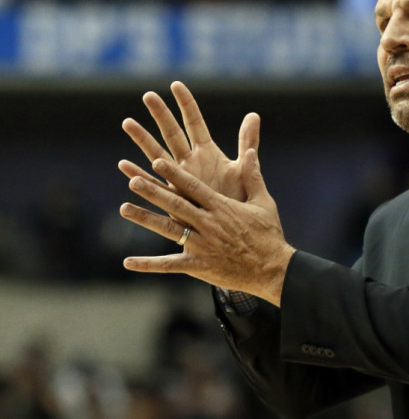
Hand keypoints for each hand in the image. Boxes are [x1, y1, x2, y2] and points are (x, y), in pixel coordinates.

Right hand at [120, 81, 257, 201]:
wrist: (234, 229)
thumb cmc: (239, 198)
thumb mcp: (242, 168)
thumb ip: (247, 142)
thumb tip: (253, 114)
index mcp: (207, 153)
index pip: (195, 123)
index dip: (187, 104)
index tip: (176, 84)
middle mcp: (190, 162)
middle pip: (172, 133)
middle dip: (161, 114)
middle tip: (148, 95)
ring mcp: (179, 179)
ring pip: (157, 155)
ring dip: (142, 140)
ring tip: (128, 122)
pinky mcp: (173, 198)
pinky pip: (154, 185)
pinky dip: (139, 176)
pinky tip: (125, 166)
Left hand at [120, 154, 294, 306]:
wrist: (273, 269)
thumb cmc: (269, 233)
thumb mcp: (263, 201)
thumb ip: (252, 175)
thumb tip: (249, 151)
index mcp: (222, 208)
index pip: (194, 187)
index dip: (175, 174)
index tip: (158, 161)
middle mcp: (209, 225)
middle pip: (176, 205)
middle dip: (154, 192)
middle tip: (133, 180)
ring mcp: (202, 246)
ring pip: (168, 231)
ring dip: (146, 219)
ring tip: (124, 208)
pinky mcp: (199, 266)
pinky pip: (169, 265)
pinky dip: (148, 264)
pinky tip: (128, 262)